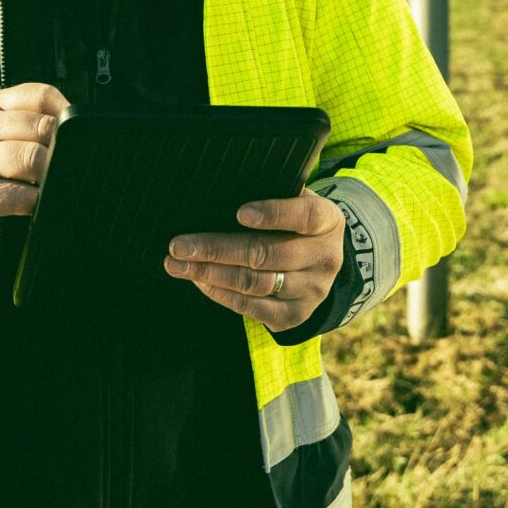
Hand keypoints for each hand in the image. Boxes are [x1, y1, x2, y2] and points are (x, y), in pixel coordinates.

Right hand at [0, 83, 68, 249]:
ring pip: (31, 159)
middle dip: (60, 148)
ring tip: (49, 183)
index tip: (75, 132)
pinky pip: (19, 196)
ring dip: (49, 175)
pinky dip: (37, 202)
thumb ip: (23, 124)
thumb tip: (72, 131)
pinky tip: (35, 204)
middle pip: (41, 128)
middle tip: (64, 164)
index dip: (66, 112)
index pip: (39, 94)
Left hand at [163, 190, 344, 331]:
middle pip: (267, 254)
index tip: (239, 213)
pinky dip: (222, 294)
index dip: (273, 214)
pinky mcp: (295, 315)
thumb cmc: (295, 221)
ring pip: (255, 283)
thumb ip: (270, 194)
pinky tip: (200, 281)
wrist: (321, 262)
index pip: (304, 217)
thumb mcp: (295, 201)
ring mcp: (312, 291)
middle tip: (179, 246)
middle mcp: (325, 258)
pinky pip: (253, 308)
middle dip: (217, 249)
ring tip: (179, 265)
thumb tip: (220, 192)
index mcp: (328, 221)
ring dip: (211, 274)